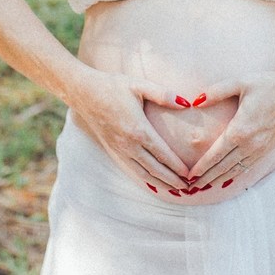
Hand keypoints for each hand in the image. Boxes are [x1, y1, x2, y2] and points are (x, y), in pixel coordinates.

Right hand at [68, 68, 191, 191]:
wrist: (84, 93)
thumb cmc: (113, 86)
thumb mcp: (139, 85)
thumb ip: (163, 94)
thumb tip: (186, 103)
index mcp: (139, 130)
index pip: (163, 154)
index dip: (178, 167)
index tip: (190, 174)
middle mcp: (129, 145)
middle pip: (155, 169)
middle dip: (172, 180)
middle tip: (188, 188)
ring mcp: (119, 149)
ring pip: (142, 174)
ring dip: (160, 183)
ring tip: (174, 189)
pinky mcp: (112, 150)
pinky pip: (131, 170)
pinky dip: (145, 179)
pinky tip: (153, 180)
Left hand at [186, 69, 274, 186]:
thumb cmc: (267, 85)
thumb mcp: (239, 82)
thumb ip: (216, 92)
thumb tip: (196, 101)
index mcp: (240, 130)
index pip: (215, 155)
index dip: (201, 167)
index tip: (190, 177)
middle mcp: (250, 144)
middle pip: (223, 167)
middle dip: (206, 178)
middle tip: (192, 187)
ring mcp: (260, 149)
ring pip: (236, 170)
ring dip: (220, 179)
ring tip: (206, 186)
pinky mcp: (267, 149)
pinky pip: (248, 166)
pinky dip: (235, 174)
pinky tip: (228, 177)